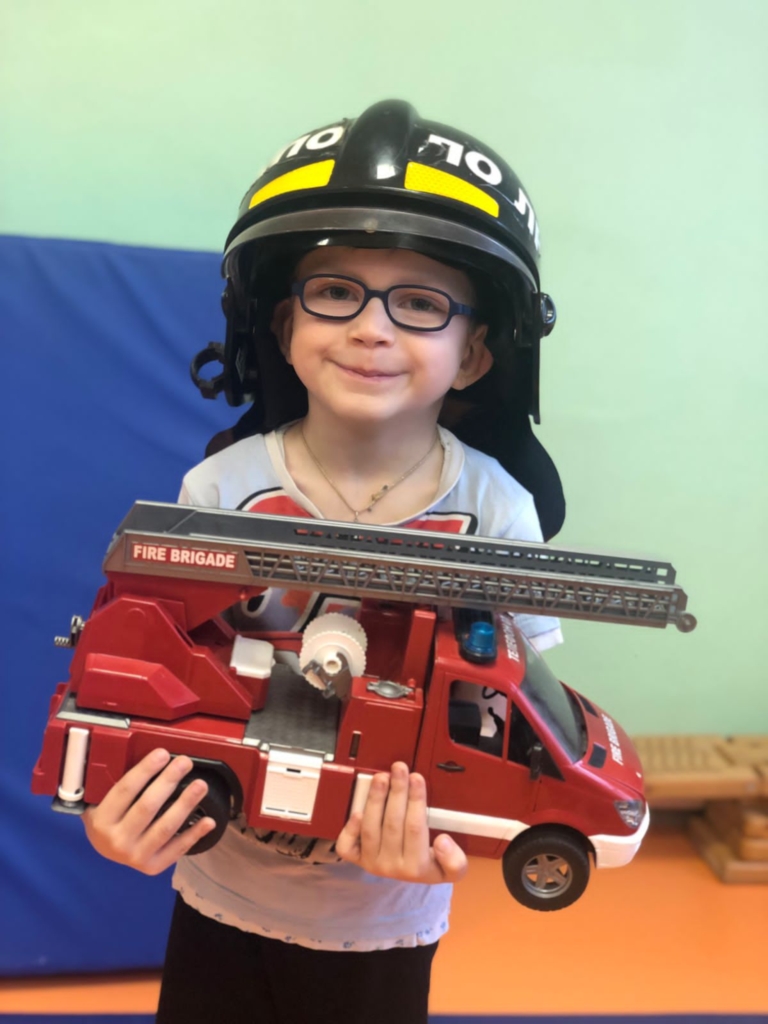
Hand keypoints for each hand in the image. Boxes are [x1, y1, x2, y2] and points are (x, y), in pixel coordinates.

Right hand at [82, 749, 215, 875]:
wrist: (105, 851)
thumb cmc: (109, 818)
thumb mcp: (103, 801)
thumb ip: (120, 782)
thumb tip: (149, 756)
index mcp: (102, 820)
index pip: (125, 790)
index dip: (145, 770)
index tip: (162, 753)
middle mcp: (117, 841)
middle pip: (147, 807)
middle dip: (169, 781)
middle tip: (185, 762)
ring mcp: (135, 856)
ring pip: (165, 827)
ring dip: (185, 804)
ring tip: (200, 785)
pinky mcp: (153, 866)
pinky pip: (177, 849)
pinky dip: (194, 834)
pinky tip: (208, 820)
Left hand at [336, 762, 467, 883]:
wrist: (408, 879)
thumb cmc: (429, 865)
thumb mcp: (451, 870)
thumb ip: (455, 861)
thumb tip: (443, 840)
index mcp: (417, 868)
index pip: (415, 828)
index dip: (416, 800)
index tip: (417, 777)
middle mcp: (391, 867)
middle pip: (392, 824)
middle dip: (397, 792)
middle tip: (399, 768)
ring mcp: (371, 863)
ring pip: (370, 829)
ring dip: (375, 800)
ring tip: (381, 777)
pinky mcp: (356, 859)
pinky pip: (347, 846)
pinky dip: (350, 828)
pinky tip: (356, 810)